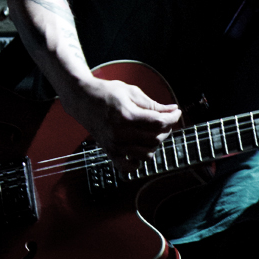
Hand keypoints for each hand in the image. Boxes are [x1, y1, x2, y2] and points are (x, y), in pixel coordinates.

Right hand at [66, 75, 180, 170]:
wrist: (82, 99)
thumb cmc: (107, 93)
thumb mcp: (131, 92)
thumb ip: (153, 104)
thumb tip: (172, 110)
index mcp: (126, 115)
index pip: (159, 122)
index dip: (172, 117)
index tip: (176, 112)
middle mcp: (120, 133)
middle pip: (155, 139)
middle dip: (165, 129)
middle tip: (165, 120)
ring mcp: (114, 145)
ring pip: (147, 154)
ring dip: (155, 144)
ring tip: (153, 132)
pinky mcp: (110, 151)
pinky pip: (128, 167)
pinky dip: (138, 162)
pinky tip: (141, 149)